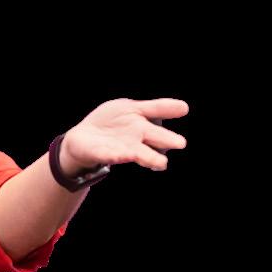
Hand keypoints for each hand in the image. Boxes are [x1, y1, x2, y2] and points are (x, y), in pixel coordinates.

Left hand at [60, 98, 188, 174]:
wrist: (85, 138)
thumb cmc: (112, 122)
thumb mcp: (129, 107)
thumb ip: (155, 108)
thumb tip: (185, 107)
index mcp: (142, 122)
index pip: (157, 112)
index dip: (169, 109)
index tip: (183, 108)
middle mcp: (138, 137)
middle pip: (155, 137)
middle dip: (167, 140)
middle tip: (180, 143)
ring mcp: (124, 147)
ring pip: (140, 153)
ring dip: (150, 157)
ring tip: (162, 163)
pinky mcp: (107, 155)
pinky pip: (114, 155)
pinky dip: (120, 156)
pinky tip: (126, 156)